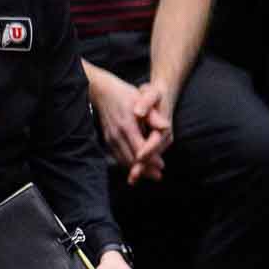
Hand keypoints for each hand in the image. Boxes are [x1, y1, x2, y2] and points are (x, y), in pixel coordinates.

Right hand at [87, 68, 166, 183]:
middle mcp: (117, 135)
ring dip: (135, 169)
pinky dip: (126, 164)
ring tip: (148, 175)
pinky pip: (116, 156)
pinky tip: (134, 168)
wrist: (102, 92)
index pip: (140, 149)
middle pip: (131, 159)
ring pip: (123, 159)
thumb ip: (153, 115)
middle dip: (145, 169)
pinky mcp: (107, 139)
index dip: (151, 160)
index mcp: (127, 126)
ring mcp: (110, 138)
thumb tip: (166, 126)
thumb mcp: (142, 99)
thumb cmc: (124, 94)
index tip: (161, 166)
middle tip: (158, 176)